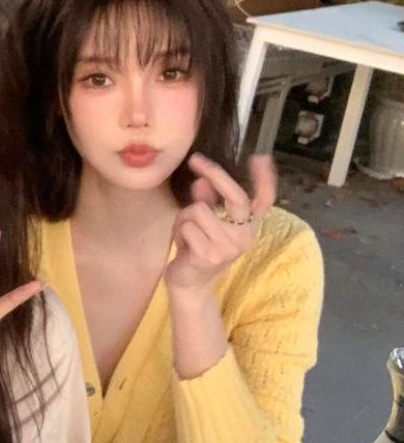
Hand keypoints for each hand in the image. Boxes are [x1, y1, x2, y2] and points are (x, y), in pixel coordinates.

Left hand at [164, 153, 274, 295]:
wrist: (190, 284)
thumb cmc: (198, 247)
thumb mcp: (205, 222)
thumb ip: (207, 201)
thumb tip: (202, 181)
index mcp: (248, 226)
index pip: (264, 201)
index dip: (264, 179)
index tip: (260, 157)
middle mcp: (244, 236)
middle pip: (236, 197)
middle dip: (215, 174)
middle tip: (195, 160)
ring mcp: (228, 248)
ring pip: (199, 210)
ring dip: (184, 217)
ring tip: (186, 232)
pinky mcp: (210, 255)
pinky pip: (187, 226)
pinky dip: (179, 230)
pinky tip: (183, 245)